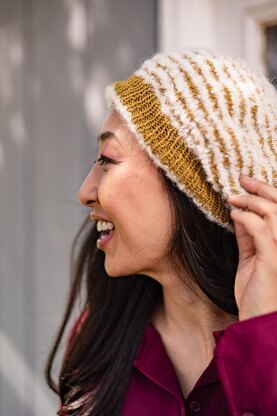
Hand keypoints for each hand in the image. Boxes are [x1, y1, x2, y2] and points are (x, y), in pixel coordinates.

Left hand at [228, 176, 276, 320]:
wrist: (258, 317)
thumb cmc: (255, 289)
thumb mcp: (251, 256)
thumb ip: (248, 235)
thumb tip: (239, 212)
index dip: (266, 190)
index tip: (246, 182)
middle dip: (260, 189)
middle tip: (241, 180)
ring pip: (272, 214)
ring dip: (251, 202)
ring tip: (233, 198)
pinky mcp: (273, 260)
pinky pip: (260, 231)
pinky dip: (247, 219)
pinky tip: (234, 214)